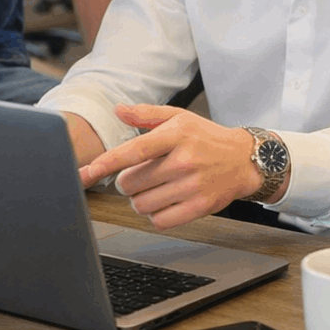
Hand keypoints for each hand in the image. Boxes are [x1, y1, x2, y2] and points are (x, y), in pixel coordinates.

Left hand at [81, 105, 260, 228]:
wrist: (244, 160)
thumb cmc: (207, 137)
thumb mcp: (179, 117)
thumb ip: (146, 114)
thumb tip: (118, 110)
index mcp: (176, 134)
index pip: (133, 151)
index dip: (105, 163)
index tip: (85, 173)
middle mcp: (184, 159)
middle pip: (131, 183)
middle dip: (129, 182)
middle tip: (144, 174)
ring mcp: (193, 185)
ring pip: (142, 204)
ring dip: (141, 199)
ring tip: (156, 188)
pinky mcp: (199, 207)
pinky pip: (159, 220)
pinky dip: (156, 214)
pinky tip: (166, 201)